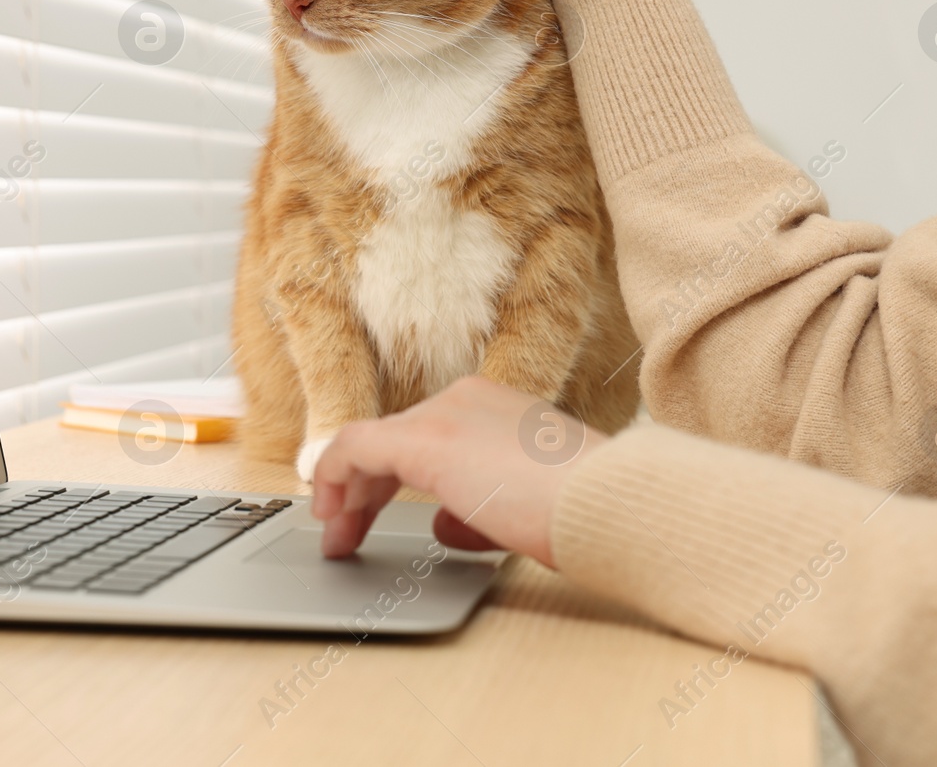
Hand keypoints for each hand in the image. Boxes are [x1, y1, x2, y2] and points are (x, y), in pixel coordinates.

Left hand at [310, 376, 604, 564]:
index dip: (392, 480)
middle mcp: (465, 397)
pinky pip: (353, 449)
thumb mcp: (524, 506)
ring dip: (346, 494)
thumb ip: (478, 510)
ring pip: (369, 445)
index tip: (375, 515)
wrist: (607, 500)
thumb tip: (444, 525)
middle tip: (347, 534)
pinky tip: (329, 515)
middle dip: (364, 492)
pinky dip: (332, 478)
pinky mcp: (424, 439)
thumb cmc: (584, 510)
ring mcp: (443, 414)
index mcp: (495, 407)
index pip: (427, 436)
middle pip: (394, 441)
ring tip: (337, 539)